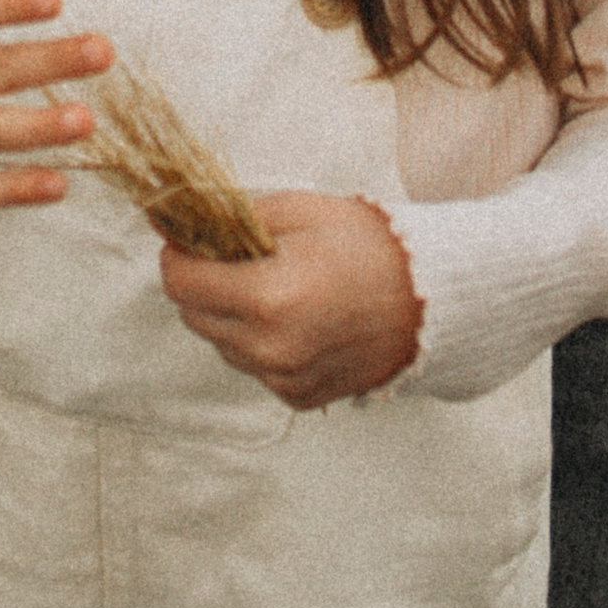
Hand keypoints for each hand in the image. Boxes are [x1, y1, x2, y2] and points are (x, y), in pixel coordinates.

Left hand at [159, 192, 421, 407]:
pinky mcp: (300, 397)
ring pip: (221, 343)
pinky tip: (294, 316)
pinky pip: (253, 366)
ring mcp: (285, 379)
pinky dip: (259, 341)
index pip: (179, 283)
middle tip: (237, 256)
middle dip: (203, 282)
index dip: (178, 254)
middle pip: (194, 315)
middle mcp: (270, 349)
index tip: (190, 238)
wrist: (429, 298)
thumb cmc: (364, 245)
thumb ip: (230, 219)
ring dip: (230, 313)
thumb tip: (177, 222)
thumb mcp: (294, 211)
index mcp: (267, 298)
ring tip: (274, 285)